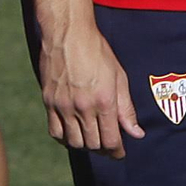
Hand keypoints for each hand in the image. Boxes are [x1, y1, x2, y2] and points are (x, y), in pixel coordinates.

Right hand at [39, 18, 142, 156]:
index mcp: (104, 101)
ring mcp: (63, 105)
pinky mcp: (49, 102)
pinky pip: (55, 131)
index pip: (111, 140)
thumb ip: (126, 108)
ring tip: (91, 139)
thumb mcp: (119, 77)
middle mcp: (83, 106)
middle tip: (108, 146)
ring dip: (85, 145)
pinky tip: (72, 132)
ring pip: (74, 142)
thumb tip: (136, 133)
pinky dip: (65, 138)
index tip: (119, 152)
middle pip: (93, 144)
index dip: (117, 152)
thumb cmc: (97, 51)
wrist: (68, 33)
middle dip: (104, 150)